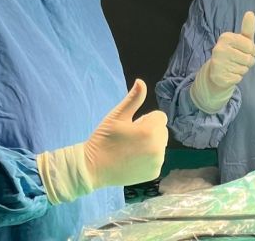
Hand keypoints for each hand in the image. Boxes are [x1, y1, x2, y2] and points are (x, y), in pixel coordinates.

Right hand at [37, 79, 168, 203]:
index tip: (131, 128)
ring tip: (130, 149)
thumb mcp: (117, 116)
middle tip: (130, 139)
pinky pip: (157, 159)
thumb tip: (141, 81)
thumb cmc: (104, 139)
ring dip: (150, 144)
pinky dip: (148, 159)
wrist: (93, 168)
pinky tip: (133, 160)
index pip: (159, 117)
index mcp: (151, 131)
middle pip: (162, 131)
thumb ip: (133, 99)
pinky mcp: (154, 173)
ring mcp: (157, 162)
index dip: (144, 120)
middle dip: (150, 131)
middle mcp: (158, 147)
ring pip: (160, 145)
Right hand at [206, 11, 254, 88]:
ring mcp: (218, 64)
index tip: (247, 50)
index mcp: (226, 38)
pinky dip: (237, 78)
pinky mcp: (218, 77)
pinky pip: (238, 79)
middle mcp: (219, 49)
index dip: (253, 51)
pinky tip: (229, 74)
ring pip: (244, 70)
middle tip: (239, 60)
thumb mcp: (242, 40)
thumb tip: (250, 13)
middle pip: (249, 59)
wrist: (216, 71)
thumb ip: (247, 28)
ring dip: (242, 70)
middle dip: (248, 62)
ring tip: (233, 66)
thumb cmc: (234, 52)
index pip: (251, 46)